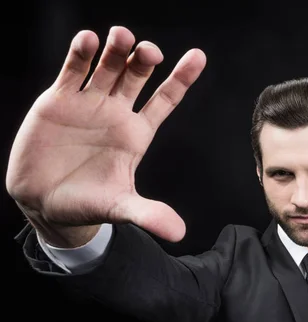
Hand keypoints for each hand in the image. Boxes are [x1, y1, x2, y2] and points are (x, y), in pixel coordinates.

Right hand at [6, 26, 205, 243]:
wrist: (44, 202)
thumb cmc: (87, 203)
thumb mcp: (120, 208)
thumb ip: (148, 214)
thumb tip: (179, 234)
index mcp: (138, 133)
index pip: (165, 100)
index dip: (182, 78)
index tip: (199, 56)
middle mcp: (116, 113)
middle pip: (137, 76)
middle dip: (144, 59)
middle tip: (149, 51)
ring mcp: (88, 103)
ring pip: (107, 67)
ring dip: (115, 49)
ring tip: (120, 36)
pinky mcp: (59, 100)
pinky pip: (72, 72)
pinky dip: (79, 54)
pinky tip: (87, 40)